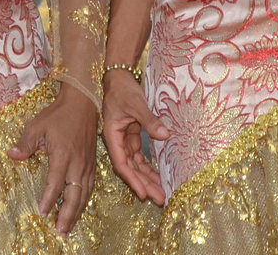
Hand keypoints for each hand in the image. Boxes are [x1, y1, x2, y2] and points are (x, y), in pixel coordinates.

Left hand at [9, 89, 99, 234]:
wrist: (83, 103)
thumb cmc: (58, 114)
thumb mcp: (37, 125)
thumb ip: (25, 143)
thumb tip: (12, 155)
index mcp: (63, 155)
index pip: (55, 182)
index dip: (48, 199)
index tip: (42, 213)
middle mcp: (77, 163)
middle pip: (74, 195)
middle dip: (67, 215)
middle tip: (60, 232)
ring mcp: (87, 165)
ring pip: (84, 194)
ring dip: (76, 212)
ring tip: (68, 228)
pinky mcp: (92, 164)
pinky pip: (90, 188)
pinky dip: (84, 201)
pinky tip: (78, 210)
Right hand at [101, 71, 168, 204]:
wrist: (120, 78)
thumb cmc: (123, 90)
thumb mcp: (136, 104)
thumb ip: (149, 120)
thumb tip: (165, 135)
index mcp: (112, 136)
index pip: (122, 163)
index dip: (132, 180)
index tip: (143, 194)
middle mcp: (117, 141)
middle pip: (130, 168)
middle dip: (144, 184)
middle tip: (159, 199)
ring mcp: (125, 140)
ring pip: (136, 164)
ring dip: (147, 178)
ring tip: (161, 193)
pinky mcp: (132, 136)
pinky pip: (140, 156)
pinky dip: (148, 166)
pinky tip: (158, 176)